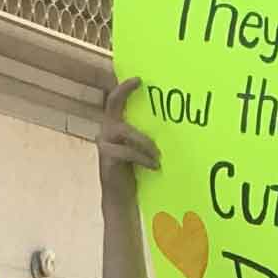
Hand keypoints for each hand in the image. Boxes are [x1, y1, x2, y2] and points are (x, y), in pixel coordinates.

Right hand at [99, 76, 160, 196]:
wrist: (121, 198)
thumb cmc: (135, 172)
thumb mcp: (143, 148)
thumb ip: (147, 134)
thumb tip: (173, 121)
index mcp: (115, 125)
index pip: (116, 100)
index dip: (125, 87)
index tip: (139, 79)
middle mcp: (107, 130)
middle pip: (113, 103)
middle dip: (125, 91)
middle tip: (140, 83)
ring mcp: (104, 143)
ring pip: (124, 131)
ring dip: (144, 140)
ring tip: (159, 153)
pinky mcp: (106, 158)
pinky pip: (126, 152)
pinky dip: (143, 157)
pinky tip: (155, 165)